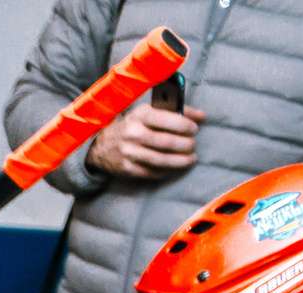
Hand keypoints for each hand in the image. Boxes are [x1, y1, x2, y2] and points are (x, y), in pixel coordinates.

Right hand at [87, 102, 201, 180]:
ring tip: (190, 159)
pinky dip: (166, 171)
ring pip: (161, 160)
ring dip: (180, 161)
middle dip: (185, 145)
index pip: (167, 119)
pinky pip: (151, 172)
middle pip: (166, 142)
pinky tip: (173, 167)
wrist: (101, 145)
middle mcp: (132, 133)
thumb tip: (201, 116)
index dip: (185, 125)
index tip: (194, 129)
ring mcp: (128, 152)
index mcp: (140, 115)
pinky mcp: (126, 168)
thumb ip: (176, 111)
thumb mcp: (148, 112)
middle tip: (192, 145)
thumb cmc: (132, 125)